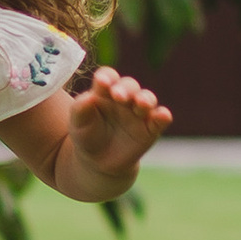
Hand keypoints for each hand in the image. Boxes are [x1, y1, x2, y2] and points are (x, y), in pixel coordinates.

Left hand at [63, 65, 171, 188]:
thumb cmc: (86, 136)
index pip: (108, 77)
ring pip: (147, 98)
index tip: (101, 82)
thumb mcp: (78, 124)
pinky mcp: (151, 128)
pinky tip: (162, 116)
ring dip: (146, 99)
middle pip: (129, 85)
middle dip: (126, 88)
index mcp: (104, 91)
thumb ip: (80, 109)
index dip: (106, 77)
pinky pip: (160, 119)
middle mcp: (124, 98)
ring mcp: (139, 112)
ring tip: (141, 103)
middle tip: (119, 96)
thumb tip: (88, 97)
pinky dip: (163, 116)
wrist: (99, 162)